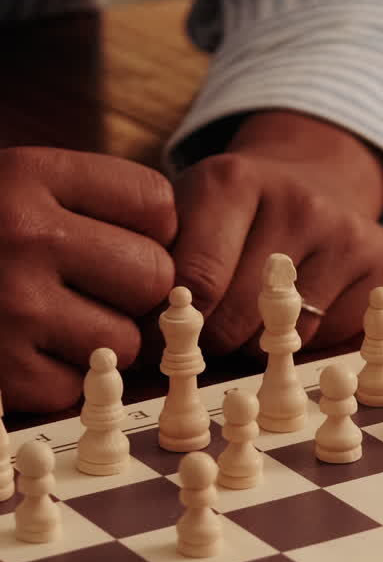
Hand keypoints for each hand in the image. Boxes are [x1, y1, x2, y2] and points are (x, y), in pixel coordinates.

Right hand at [0, 147, 175, 410]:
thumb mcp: (18, 187)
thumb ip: (97, 206)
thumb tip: (185, 262)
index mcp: (29, 174)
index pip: (157, 204)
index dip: (150, 229)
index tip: (115, 237)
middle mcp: (24, 235)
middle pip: (154, 277)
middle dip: (135, 290)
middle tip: (91, 287)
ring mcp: (13, 307)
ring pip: (126, 342)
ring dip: (104, 341)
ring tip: (54, 320)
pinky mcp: (6, 373)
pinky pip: (79, 387)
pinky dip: (62, 379)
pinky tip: (25, 351)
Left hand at [170, 111, 382, 355]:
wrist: (314, 173)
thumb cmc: (233, 210)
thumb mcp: (186, 213)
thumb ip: (163, 267)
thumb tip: (143, 337)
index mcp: (234, 180)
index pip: (197, 284)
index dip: (178, 322)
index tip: (172, 327)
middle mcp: (299, 201)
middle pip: (237, 318)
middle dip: (214, 336)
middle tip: (210, 326)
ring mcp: (347, 233)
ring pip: (284, 336)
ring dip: (257, 342)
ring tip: (251, 312)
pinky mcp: (382, 262)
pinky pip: (327, 337)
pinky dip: (303, 338)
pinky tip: (298, 307)